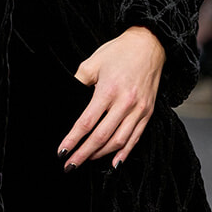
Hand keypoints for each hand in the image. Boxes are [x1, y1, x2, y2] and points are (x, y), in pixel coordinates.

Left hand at [59, 25, 165, 169]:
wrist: (150, 45)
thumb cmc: (118, 52)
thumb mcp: (92, 63)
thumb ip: (78, 83)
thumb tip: (66, 101)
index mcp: (108, 91)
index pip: (87, 122)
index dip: (73, 139)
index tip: (62, 152)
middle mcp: (125, 103)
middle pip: (101, 137)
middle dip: (84, 154)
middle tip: (70, 166)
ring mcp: (139, 110)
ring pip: (119, 141)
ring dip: (101, 155)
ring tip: (87, 160)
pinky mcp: (148, 113)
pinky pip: (135, 138)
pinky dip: (124, 153)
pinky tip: (113, 163)